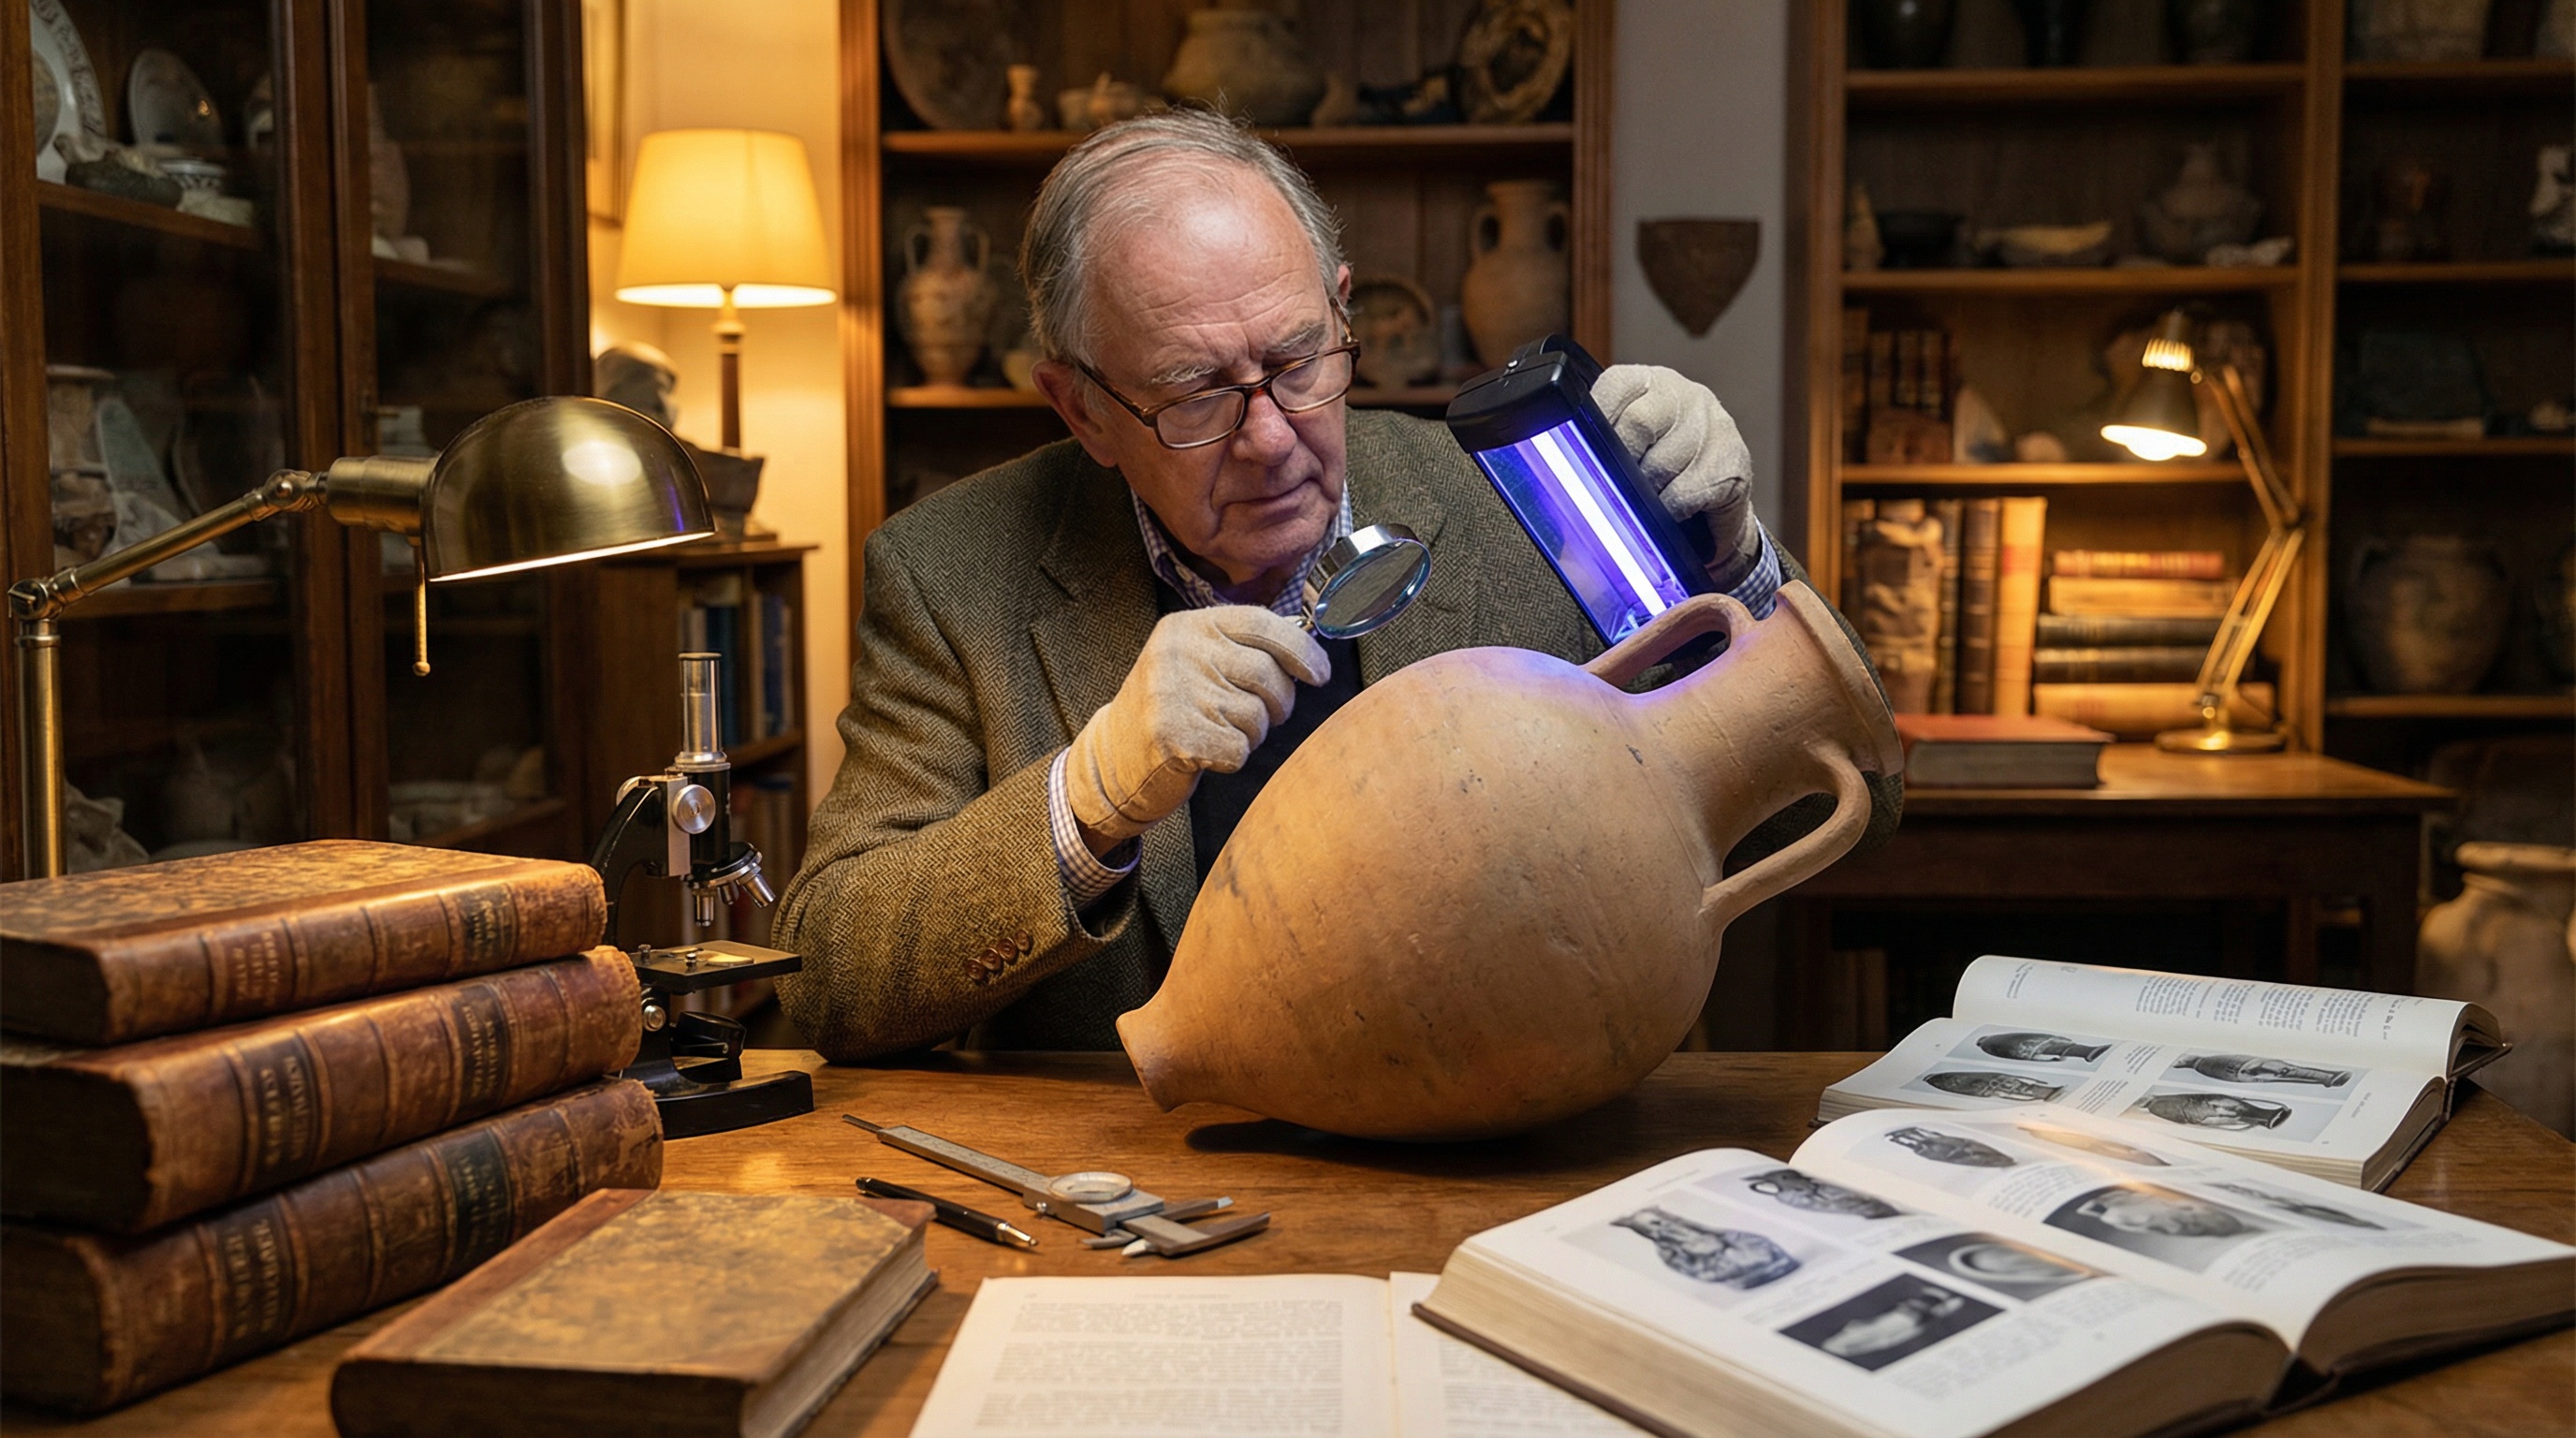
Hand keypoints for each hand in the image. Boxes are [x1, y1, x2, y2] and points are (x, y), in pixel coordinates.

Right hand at [1063, 606, 1329, 846]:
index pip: (1262, 624)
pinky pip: (1238, 749)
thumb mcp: (1197, 661)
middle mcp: (1180, 651)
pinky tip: (1206, 752)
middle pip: (1267, 675)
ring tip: (1218, 731)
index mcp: (1189, 626)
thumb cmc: (1172, 708)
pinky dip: (1232, 758)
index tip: (1320, 674)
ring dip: (1250, 734)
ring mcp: (1173, 691)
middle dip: (1278, 704)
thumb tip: (1306, 651)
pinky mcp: (1172, 734)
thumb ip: (1241, 648)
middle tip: (1259, 716)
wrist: (1114, 756)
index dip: (1301, 650)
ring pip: (1256, 717)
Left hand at [1593, 364, 1760, 578]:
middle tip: (1616, 488)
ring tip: (1650, 499)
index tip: (1585, 456)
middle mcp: (1683, 394)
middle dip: (1622, 465)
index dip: (1597, 422)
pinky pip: (1686, 493)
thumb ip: (1592, 458)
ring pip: (1661, 465)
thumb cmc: (1659, 466)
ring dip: (1648, 494)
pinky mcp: (1733, 460)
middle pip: (1638, 424)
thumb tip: (1552, 496)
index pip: (1614, 386)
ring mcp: (1713, 424)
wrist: (1719, 491)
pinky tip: (1674, 508)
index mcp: (1647, 382)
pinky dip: (1672, 510)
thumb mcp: (1625, 450)